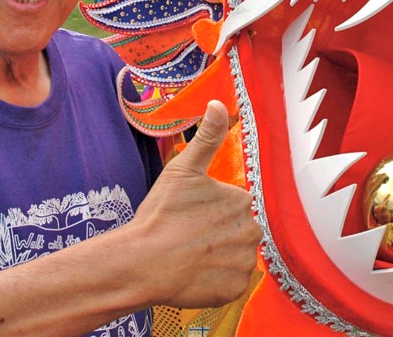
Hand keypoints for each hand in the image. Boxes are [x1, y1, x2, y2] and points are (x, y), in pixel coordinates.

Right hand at [133, 100, 261, 308]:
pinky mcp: (234, 288)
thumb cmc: (160, 215)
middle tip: (187, 236)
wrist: (142, 263)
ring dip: (218, 256)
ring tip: (188, 255)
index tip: (189, 215)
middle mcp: (250, 230)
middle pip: (237, 230)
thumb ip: (207, 137)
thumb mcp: (183, 169)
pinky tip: (194, 273)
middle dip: (217, 233)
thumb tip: (219, 103)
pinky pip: (230, 281)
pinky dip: (215, 279)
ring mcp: (243, 262)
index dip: (209, 210)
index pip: (233, 204)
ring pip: (235, 255)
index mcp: (241, 200)